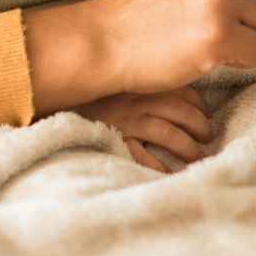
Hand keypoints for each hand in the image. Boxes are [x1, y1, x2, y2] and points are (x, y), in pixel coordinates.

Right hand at [73, 87, 214, 170]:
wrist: (48, 97)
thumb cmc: (87, 93)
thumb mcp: (116, 81)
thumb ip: (140, 82)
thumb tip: (172, 94)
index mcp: (141, 81)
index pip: (184, 90)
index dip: (199, 104)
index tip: (204, 114)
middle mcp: (137, 99)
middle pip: (183, 111)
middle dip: (201, 126)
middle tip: (207, 137)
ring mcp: (126, 121)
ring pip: (171, 134)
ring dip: (188, 147)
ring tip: (195, 156)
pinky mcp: (114, 141)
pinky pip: (144, 158)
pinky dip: (160, 168)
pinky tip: (169, 175)